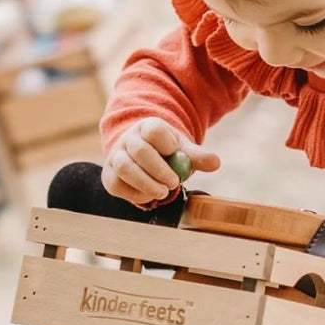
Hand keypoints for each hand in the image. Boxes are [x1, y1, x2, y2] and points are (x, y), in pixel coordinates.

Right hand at [103, 118, 219, 205]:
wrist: (144, 160)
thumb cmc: (166, 155)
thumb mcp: (182, 152)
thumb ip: (197, 157)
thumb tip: (216, 163)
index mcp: (148, 128)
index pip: (153, 129)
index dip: (164, 141)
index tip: (174, 152)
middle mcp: (128, 139)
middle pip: (139, 150)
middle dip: (158, 168)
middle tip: (173, 183)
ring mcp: (115, 156)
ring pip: (124, 167)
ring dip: (145, 182)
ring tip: (162, 193)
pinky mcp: (109, 175)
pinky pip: (116, 185)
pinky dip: (133, 193)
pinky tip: (149, 196)